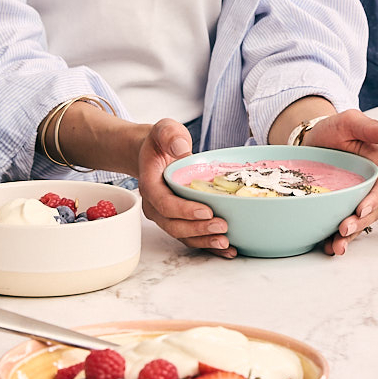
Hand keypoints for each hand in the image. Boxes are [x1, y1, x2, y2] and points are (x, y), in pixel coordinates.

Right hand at [136, 119, 235, 257]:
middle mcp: (156, 206)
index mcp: (150, 185)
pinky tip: (227, 249)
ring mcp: (167, 216)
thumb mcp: (164, 129)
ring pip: (183, 235)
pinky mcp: (180, 221)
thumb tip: (180, 149)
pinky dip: (208, 245)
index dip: (184, 210)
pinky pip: (192, 237)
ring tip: (226, 243)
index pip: (164, 203)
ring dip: (204, 242)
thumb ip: (170, 135)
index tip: (206, 210)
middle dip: (198, 229)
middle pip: (174, 225)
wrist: (155, 154)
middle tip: (222, 227)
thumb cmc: (161, 143)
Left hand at [298, 109, 377, 254]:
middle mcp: (369, 188)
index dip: (374, 201)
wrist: (310, 141)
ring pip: (359, 223)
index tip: (361, 210)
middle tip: (344, 229)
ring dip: (350, 237)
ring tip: (337, 246)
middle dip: (360, 224)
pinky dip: (336, 239)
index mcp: (376, 169)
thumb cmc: (332, 130)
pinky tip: (328, 247)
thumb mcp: (348, 123)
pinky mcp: (340, 209)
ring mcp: (355, 200)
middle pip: (371, 211)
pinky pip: (343, 227)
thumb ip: (368, 128)